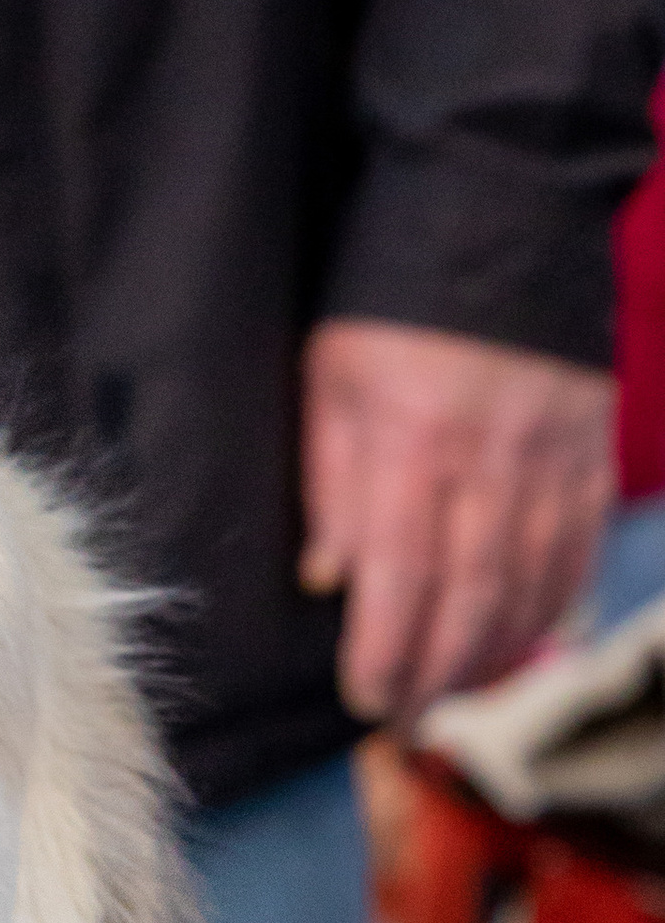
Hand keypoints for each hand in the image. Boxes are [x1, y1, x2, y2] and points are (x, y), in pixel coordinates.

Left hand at [300, 319, 614, 725]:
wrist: (498, 206)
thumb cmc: (391, 299)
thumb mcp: (332, 379)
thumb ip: (331, 481)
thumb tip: (331, 579)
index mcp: (413, 440)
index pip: (398, 577)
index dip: (384, 652)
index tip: (365, 697)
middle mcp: (490, 455)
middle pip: (468, 596)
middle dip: (436, 671)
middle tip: (408, 716)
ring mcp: (552, 451)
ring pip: (529, 582)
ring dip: (494, 653)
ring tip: (458, 692)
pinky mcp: (591, 443)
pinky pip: (578, 545)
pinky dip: (553, 604)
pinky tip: (526, 642)